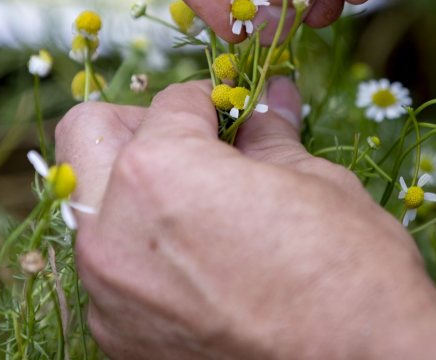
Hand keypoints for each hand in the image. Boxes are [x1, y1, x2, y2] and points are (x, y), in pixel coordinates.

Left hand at [56, 79, 435, 358]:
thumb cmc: (349, 276)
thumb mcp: (315, 183)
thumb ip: (270, 136)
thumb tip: (271, 101)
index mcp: (158, 171)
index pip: (170, 102)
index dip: (213, 101)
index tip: (235, 115)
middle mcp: (112, 229)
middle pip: (86, 134)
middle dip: (138, 126)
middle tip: (192, 145)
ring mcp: (109, 293)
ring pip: (92, 208)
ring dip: (134, 194)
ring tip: (201, 210)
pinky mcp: (119, 340)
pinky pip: (111, 272)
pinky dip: (143, 255)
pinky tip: (202, 268)